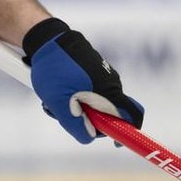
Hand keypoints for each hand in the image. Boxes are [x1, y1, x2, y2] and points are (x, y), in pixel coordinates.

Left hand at [22, 17, 144, 143]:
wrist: (47, 38)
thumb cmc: (55, 69)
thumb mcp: (59, 101)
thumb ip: (75, 122)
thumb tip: (89, 137)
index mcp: (109, 91)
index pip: (133, 115)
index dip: (129, 131)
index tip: (116, 142)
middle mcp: (110, 84)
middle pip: (107, 114)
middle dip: (87, 120)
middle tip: (63, 114)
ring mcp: (100, 77)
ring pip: (92, 104)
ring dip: (74, 108)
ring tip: (53, 99)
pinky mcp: (90, 72)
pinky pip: (85, 93)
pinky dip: (71, 97)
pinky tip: (54, 91)